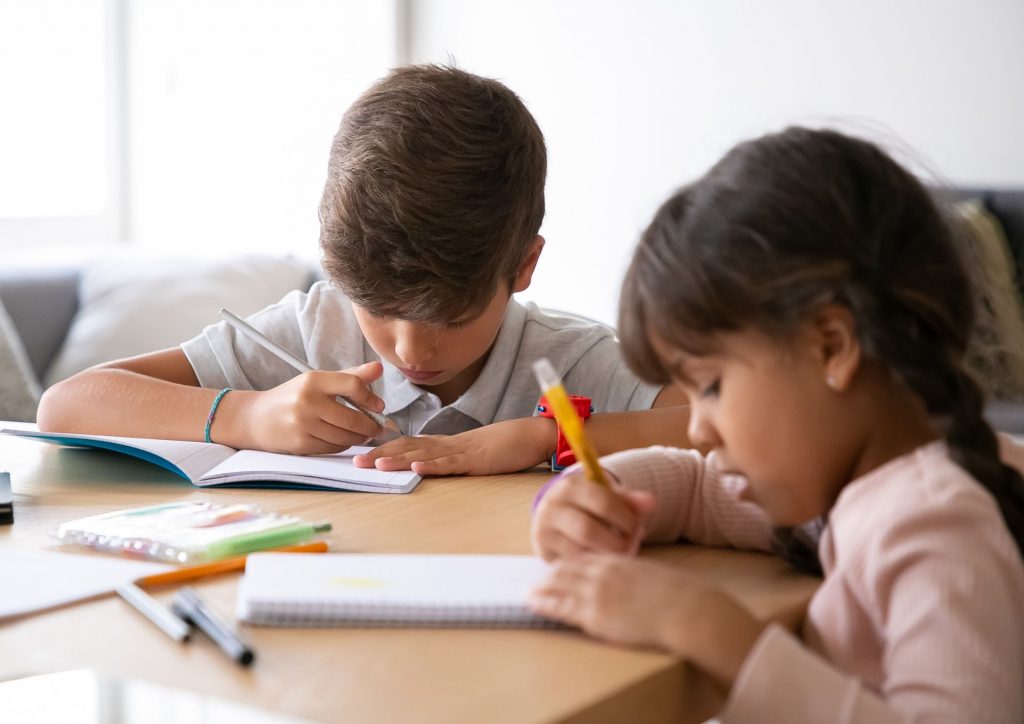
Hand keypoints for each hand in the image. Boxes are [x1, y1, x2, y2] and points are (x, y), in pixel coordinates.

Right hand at [229, 362, 386, 454]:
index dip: (370, 397)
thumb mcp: (319, 381)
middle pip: (353, 417)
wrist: (257, 418)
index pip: (353, 385)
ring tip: (364, 434)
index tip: (378, 406)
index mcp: (313, 380)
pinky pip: (333, 448)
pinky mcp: (300, 443)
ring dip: (359, 438)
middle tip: (378, 427)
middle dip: (371, 426)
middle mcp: (307, 401)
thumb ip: (351, 376)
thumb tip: (379, 368)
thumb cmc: (294, 397)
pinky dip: (343, 445)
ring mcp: (303, 424)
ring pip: (345, 436)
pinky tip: (344, 439)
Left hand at [352, 417, 555, 475]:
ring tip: (377, 464)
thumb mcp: (469, 455)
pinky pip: (452, 462)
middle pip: (409, 447)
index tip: (360, 456)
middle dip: (381, 454)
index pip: (407, 444)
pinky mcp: (477, 460)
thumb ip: (448, 459)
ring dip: (399, 459)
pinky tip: (418, 466)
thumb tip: (426, 466)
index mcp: (444, 445)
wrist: (530, 435)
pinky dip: (434, 464)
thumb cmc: (502, 446)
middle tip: (355, 462)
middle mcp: (447, 445)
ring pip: (425, 454)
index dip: (383, 449)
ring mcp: (461, 451)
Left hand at [529, 554, 763, 685]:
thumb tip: (639, 587)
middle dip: (551, 574)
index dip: (571, 564)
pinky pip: (561, 606)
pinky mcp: (594, 614)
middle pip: (568, 569)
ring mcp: (597, 592)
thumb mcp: (655, 578)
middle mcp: (604, 572)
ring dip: (542, 587)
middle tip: (538, 579)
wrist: (686, 609)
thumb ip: (639, 578)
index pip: (587, 558)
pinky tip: (533, 603)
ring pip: (560, 584)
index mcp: (620, 561)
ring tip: (530, 591)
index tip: (560, 567)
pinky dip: (544, 603)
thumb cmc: (680, 597)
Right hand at [531, 470, 654, 560]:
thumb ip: (630, 500)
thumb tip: (651, 503)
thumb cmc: (589, 504)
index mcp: (570, 486)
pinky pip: (573, 564)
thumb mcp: (607, 495)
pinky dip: (592, 565)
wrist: (557, 514)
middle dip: (615, 542)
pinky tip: (604, 561)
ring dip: (605, 556)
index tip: (636, 527)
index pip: (603, 502)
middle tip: (630, 545)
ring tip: (620, 553)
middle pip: (588, 531)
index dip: (625, 518)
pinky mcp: (544, 552)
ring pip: (579, 551)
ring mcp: (544, 531)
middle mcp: (552, 507)